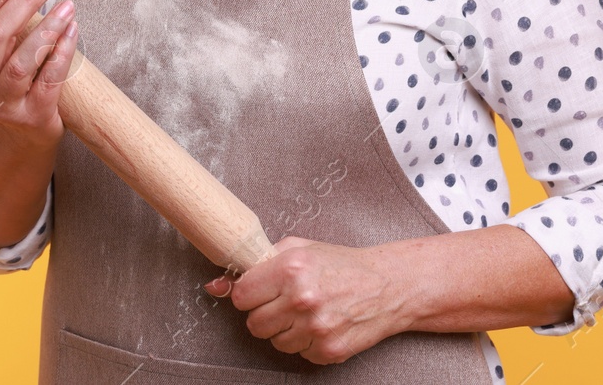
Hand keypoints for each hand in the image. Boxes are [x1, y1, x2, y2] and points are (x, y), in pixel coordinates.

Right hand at [0, 0, 77, 149]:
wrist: (22, 137)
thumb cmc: (7, 82)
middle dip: (24, 1)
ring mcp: (6, 102)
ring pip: (20, 62)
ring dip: (46, 29)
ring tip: (67, 6)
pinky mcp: (33, 116)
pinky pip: (48, 82)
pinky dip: (62, 55)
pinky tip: (73, 32)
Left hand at [202, 236, 410, 364]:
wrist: (387, 285)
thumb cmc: (341, 265)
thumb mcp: (299, 249)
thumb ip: (256, 263)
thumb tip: (215, 285)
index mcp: (291, 268)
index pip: (241, 295)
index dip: (250, 293)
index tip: (261, 290)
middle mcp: (302, 299)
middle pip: (254, 324)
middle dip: (266, 313)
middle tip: (287, 301)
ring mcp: (316, 328)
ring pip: (274, 341)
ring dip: (286, 329)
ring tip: (308, 312)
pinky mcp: (327, 350)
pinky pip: (297, 353)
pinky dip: (306, 342)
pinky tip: (322, 324)